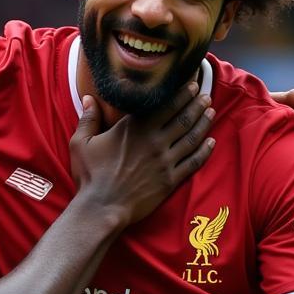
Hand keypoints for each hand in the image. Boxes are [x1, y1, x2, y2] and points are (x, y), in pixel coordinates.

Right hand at [69, 81, 213, 226]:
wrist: (101, 209)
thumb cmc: (90, 176)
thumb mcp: (81, 144)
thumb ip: (88, 119)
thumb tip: (89, 98)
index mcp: (135, 128)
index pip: (165, 105)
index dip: (182, 93)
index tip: (191, 85)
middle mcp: (154, 141)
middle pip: (183, 118)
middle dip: (197, 104)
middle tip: (205, 95)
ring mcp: (165, 161)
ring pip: (191, 137)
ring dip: (203, 123)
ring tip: (211, 112)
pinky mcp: (170, 180)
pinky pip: (193, 162)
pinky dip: (205, 151)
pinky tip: (211, 143)